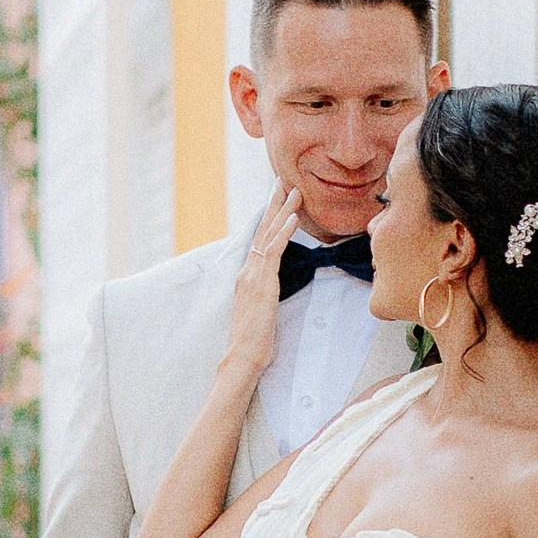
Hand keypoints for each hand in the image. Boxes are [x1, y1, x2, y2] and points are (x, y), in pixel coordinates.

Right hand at [227, 185, 300, 379]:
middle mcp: (248, 270)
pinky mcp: (262, 284)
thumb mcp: (262, 309)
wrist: (243, 357)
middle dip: (274, 203)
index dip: (271, 217)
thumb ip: (266, 292)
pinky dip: (283, 232)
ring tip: (294, 191)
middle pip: (262, 229)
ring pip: (268, 235)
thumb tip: (274, 285)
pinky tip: (293, 218)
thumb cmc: (254, 340)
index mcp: (247, 275)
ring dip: (282, 211)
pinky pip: (274, 251)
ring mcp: (253, 276)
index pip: (261, 238)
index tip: (280, 197)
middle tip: (283, 180)